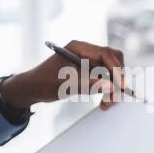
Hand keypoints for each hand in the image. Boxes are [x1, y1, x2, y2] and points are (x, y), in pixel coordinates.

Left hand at [0, 39, 129, 112]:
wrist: (33, 88)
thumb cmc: (44, 82)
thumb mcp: (66, 83)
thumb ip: (89, 84)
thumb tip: (110, 86)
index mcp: (80, 47)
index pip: (105, 53)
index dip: (116, 68)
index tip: (120, 85)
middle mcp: (87, 52)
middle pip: (113, 61)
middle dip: (117, 78)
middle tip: (115, 97)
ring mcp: (89, 63)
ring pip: (111, 72)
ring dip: (113, 88)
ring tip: (106, 104)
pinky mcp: (89, 73)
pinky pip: (105, 80)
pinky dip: (107, 91)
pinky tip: (103, 102)